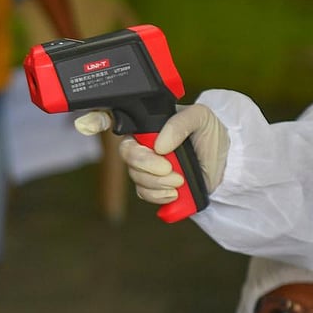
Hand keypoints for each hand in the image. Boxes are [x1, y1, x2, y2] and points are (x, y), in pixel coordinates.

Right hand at [74, 105, 229, 204]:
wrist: (227, 164)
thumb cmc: (211, 134)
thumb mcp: (202, 117)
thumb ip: (181, 123)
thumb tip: (160, 143)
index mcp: (148, 124)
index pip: (115, 118)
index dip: (95, 120)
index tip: (85, 125)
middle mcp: (143, 145)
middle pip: (126, 154)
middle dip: (145, 164)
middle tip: (168, 168)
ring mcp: (146, 168)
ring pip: (136, 177)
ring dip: (157, 182)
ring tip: (179, 181)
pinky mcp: (153, 188)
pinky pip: (145, 194)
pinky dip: (159, 196)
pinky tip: (174, 193)